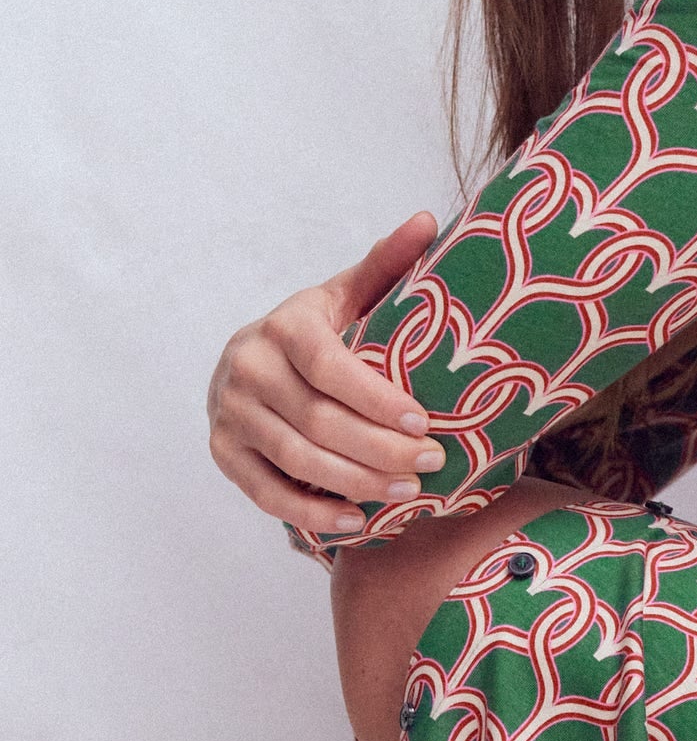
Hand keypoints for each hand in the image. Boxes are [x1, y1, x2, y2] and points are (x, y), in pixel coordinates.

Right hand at [207, 213, 445, 536]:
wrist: (251, 360)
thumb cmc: (316, 334)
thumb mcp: (345, 297)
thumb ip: (385, 266)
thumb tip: (428, 221)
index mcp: (283, 325)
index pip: (331, 368)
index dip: (377, 400)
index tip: (425, 423)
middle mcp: (248, 366)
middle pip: (319, 421)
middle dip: (381, 449)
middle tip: (431, 464)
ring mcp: (229, 412)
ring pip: (299, 460)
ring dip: (358, 483)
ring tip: (408, 492)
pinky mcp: (222, 452)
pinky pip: (266, 492)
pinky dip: (312, 511)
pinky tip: (355, 519)